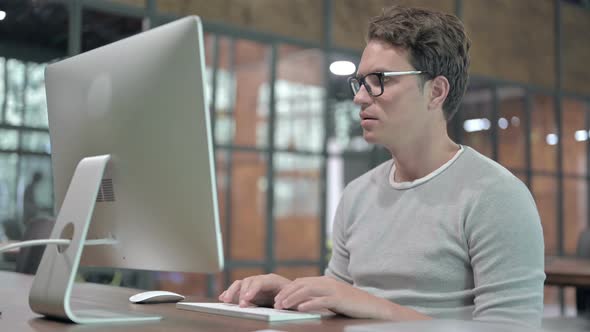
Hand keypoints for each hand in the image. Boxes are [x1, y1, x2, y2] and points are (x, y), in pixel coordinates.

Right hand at [218, 273, 290, 306]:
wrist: (294, 293)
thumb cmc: (294, 296)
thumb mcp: (293, 298)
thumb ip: (286, 300)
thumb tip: (278, 304)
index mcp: (273, 280)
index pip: (260, 281)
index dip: (252, 289)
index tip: (247, 298)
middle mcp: (262, 279)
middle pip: (248, 281)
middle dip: (242, 293)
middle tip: (241, 305)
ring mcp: (254, 284)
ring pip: (241, 284)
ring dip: (232, 291)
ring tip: (226, 300)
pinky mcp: (249, 290)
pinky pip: (238, 289)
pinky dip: (230, 292)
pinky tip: (223, 298)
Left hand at [274, 276, 428, 319]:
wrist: (372, 306)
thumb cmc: (351, 304)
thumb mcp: (332, 297)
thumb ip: (319, 295)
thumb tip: (301, 300)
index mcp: (324, 281)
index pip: (300, 282)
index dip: (287, 290)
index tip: (277, 299)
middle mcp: (327, 282)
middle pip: (301, 285)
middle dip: (286, 294)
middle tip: (275, 303)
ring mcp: (333, 289)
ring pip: (308, 291)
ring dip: (293, 298)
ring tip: (283, 306)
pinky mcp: (339, 298)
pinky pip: (321, 300)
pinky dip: (309, 303)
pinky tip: (300, 308)